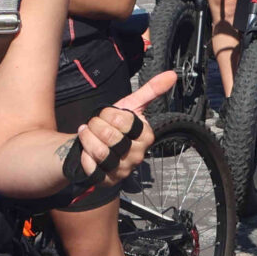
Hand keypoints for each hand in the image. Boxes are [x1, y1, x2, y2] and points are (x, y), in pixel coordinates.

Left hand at [64, 73, 178, 197]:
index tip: (106, 113)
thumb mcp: (132, 106)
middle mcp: (137, 156)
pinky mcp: (107, 181)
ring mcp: (122, 170)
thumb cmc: (115, 125)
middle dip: (96, 125)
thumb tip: (172, 74)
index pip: (124, 122)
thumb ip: (151, 90)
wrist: (98, 143)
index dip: (109, 113)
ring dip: (88, 139)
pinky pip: (91, 168)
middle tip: (94, 123)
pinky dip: (84, 156)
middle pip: (111, 137)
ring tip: (87, 133)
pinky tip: (85, 150)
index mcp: (146, 137)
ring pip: (101, 153)